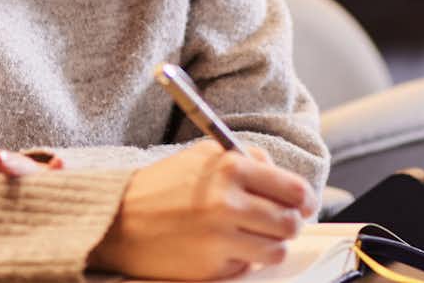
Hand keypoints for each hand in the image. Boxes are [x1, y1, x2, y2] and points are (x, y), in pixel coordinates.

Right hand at [88, 141, 314, 281]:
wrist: (119, 221)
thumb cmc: (162, 186)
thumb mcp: (203, 156)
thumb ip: (246, 159)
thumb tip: (282, 179)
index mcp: (230, 168)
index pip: (293, 189)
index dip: (304, 199)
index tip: (302, 204)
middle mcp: (228, 203)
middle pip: (291, 222)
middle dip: (289, 224)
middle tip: (279, 222)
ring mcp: (221, 238)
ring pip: (277, 250)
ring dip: (271, 245)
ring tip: (253, 237)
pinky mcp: (212, 267)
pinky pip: (248, 266)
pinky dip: (243, 259)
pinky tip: (223, 247)